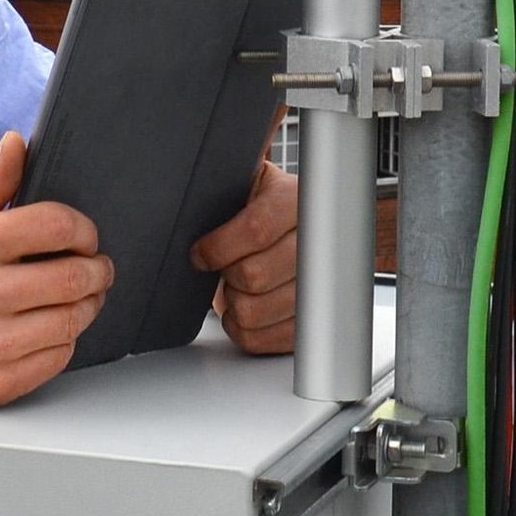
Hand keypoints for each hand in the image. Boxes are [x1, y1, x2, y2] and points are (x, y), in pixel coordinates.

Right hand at [0, 133, 111, 411]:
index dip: (82, 227)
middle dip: (97, 267)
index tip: (84, 234)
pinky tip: (51, 327)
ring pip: (73, 319)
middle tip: (95, 264)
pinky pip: (58, 358)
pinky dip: (65, 340)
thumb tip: (16, 146)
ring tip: (79, 295)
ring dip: (88, 304)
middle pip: (74, 276)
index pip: (56, 226)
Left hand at [192, 159, 296, 355]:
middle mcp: (315, 244)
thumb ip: (230, 179)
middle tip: (223, 266)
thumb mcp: (251, 180)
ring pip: (253, 312)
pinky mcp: (307, 324)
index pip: (256, 229)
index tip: (199, 253)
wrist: (301, 231)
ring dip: (232, 301)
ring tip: (236, 284)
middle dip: (226, 274)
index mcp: (297, 201)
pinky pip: (259, 339)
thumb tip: (199, 176)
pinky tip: (243, 306)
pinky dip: (239, 327)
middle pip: (253, 275)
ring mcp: (317, 289)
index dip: (219, 246)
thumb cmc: (265, 206)